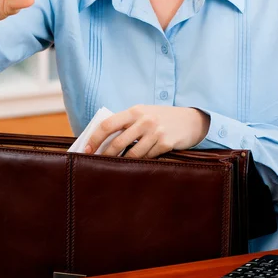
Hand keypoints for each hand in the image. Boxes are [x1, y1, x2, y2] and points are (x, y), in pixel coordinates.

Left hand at [85, 105, 209, 158]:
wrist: (190, 120)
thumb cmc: (161, 117)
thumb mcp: (143, 113)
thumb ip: (127, 122)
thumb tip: (102, 138)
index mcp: (135, 111)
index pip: (108, 124)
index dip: (95, 138)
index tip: (87, 149)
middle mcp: (144, 120)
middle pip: (118, 142)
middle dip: (105, 155)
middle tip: (96, 163)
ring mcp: (156, 132)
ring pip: (132, 154)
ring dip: (122, 162)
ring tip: (114, 166)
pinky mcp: (166, 144)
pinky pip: (147, 157)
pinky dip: (140, 161)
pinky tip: (137, 163)